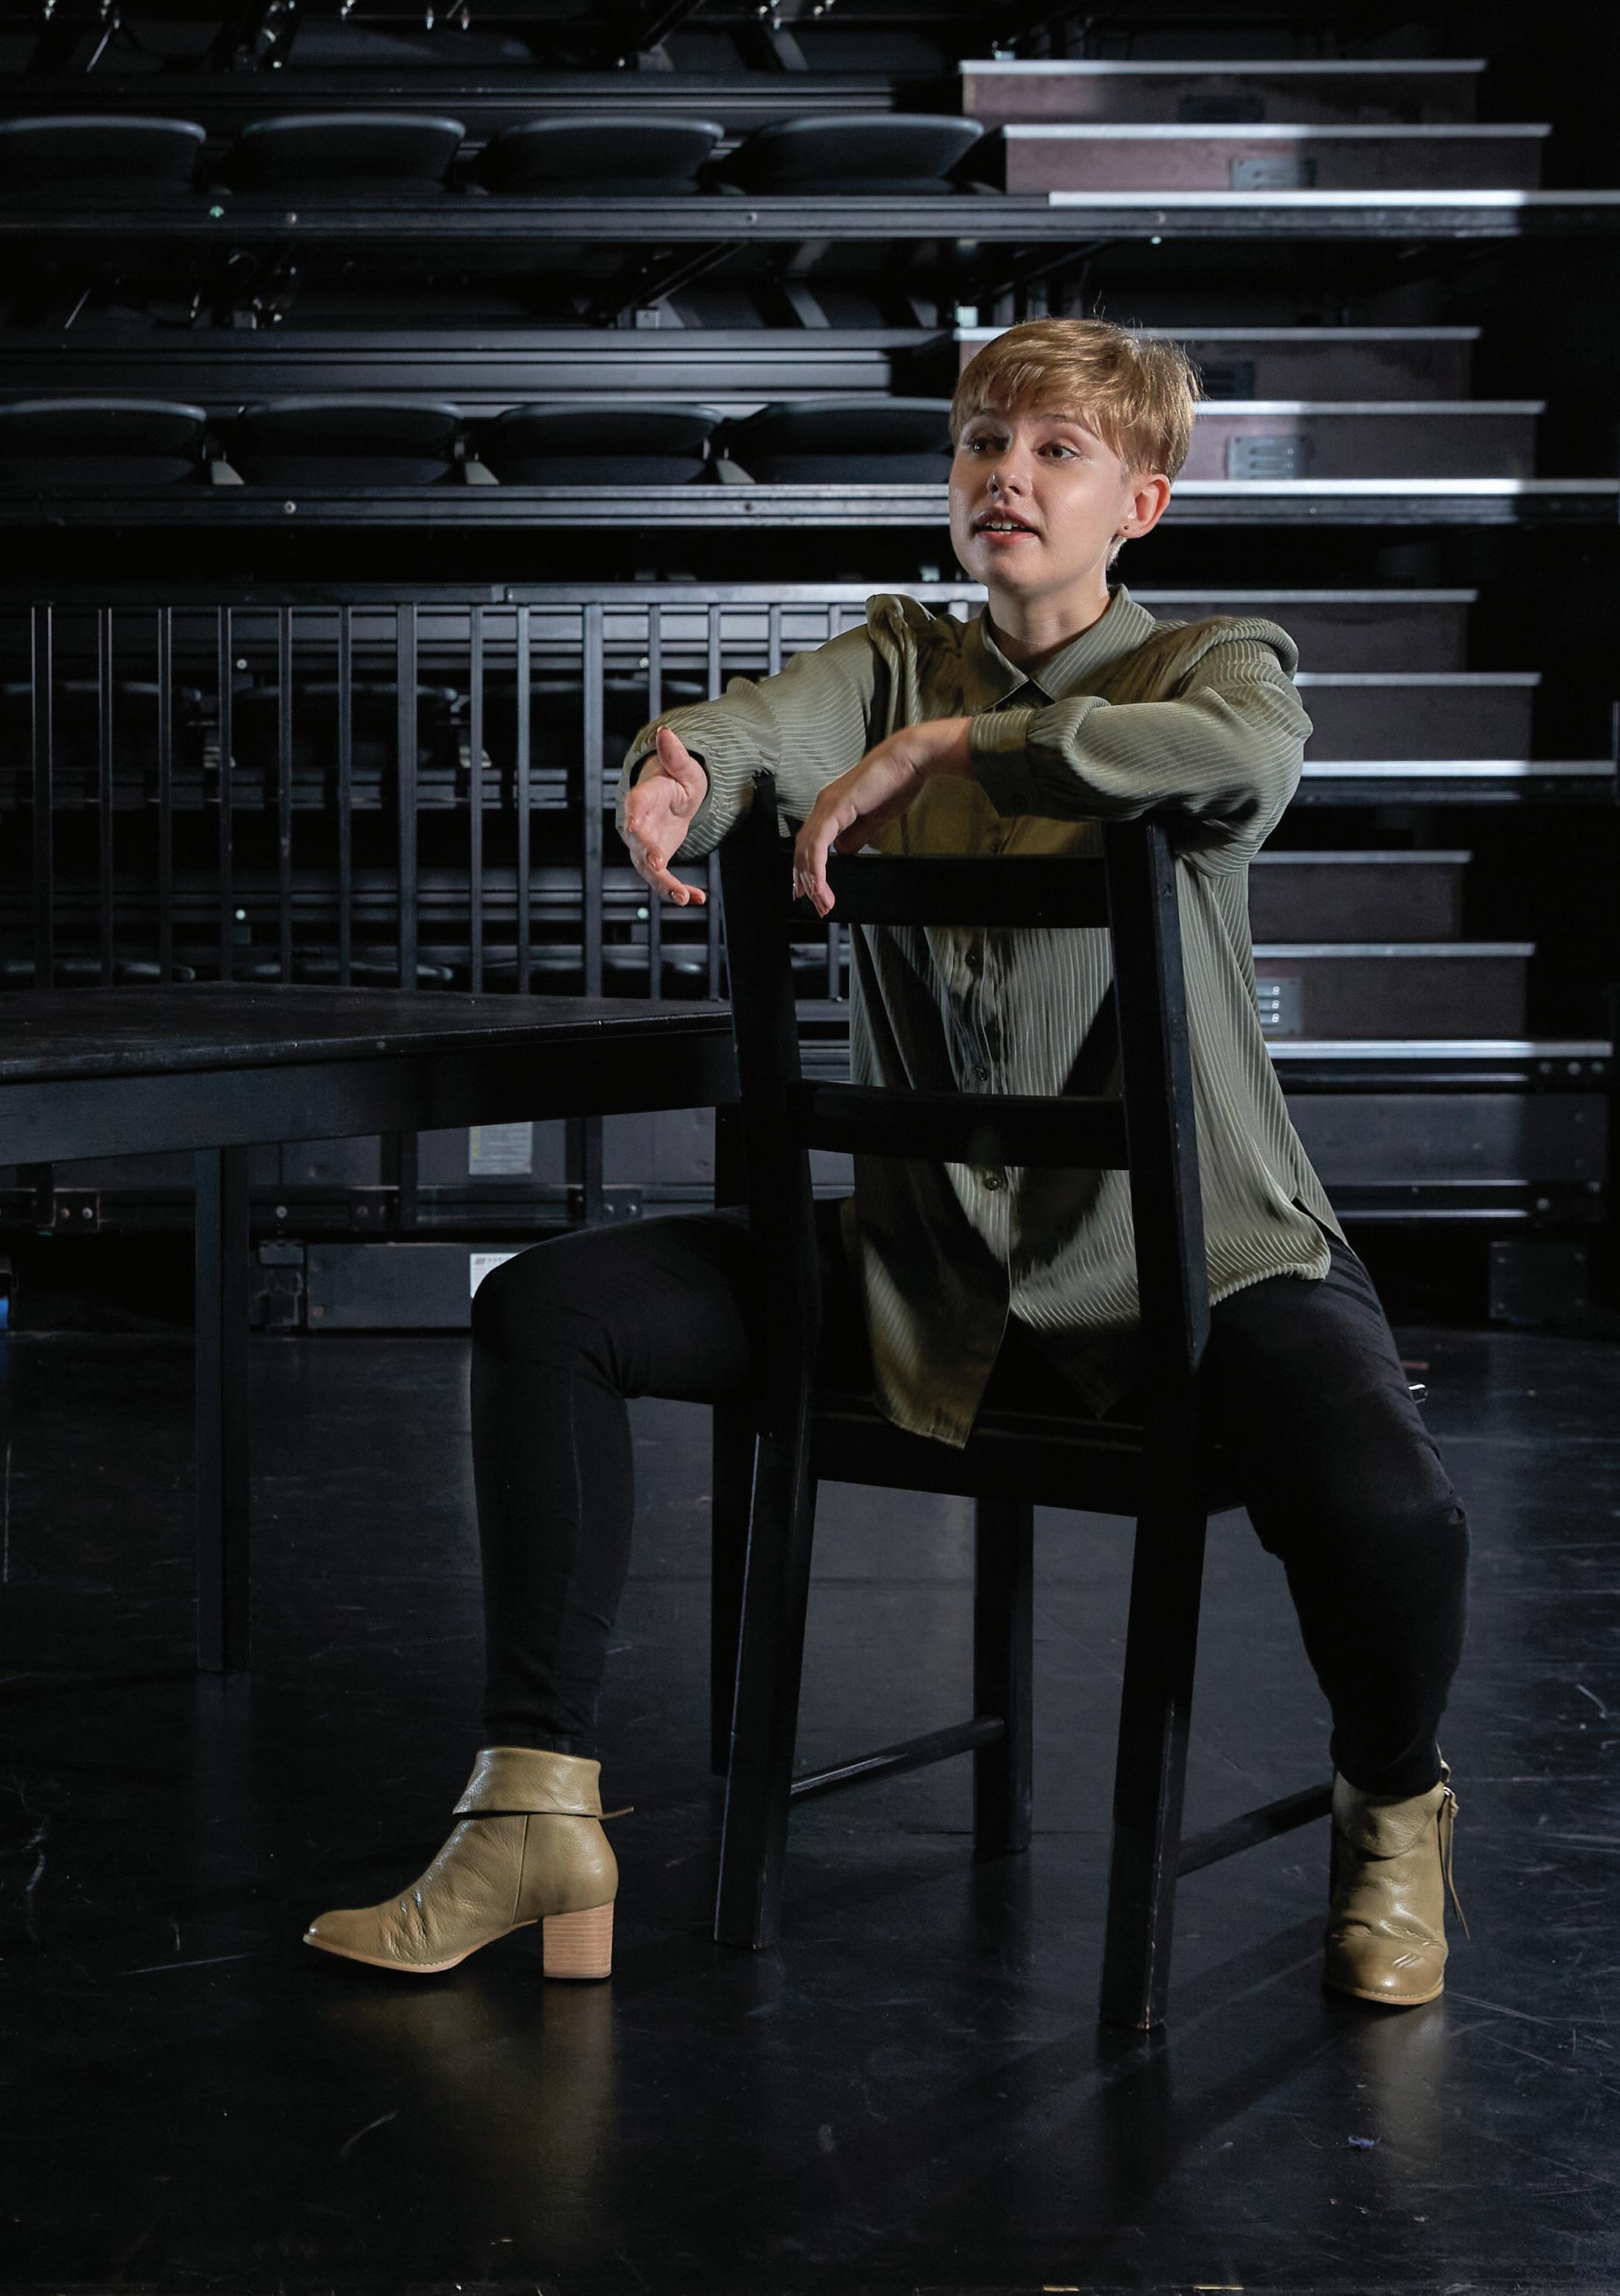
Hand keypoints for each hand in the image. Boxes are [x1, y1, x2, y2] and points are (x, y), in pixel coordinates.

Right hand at [621, 725, 708, 905]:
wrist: (671, 798)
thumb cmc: (675, 780)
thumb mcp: (683, 767)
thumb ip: (675, 755)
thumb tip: (666, 732)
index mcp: (643, 799)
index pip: (634, 807)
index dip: (633, 817)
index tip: (632, 828)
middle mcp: (637, 826)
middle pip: (638, 843)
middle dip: (647, 855)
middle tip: (658, 865)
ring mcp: (645, 846)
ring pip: (649, 869)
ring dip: (665, 885)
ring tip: (684, 897)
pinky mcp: (656, 861)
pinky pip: (665, 879)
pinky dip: (680, 890)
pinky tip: (699, 899)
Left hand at [791, 717, 970, 916]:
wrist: (909, 759)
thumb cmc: (897, 783)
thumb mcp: (874, 819)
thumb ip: (856, 835)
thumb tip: (843, 851)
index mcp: (832, 806)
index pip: (811, 843)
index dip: (808, 869)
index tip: (811, 892)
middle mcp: (824, 804)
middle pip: (804, 849)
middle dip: (807, 881)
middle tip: (817, 905)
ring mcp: (827, 805)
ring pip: (808, 849)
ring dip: (812, 879)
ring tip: (822, 902)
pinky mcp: (836, 807)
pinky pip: (818, 843)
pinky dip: (817, 867)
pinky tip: (819, 884)